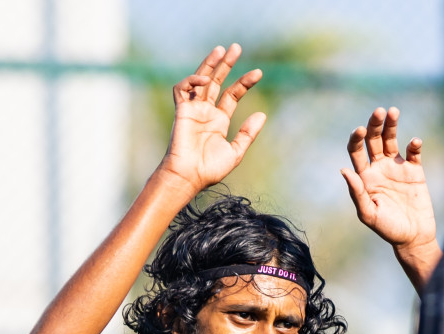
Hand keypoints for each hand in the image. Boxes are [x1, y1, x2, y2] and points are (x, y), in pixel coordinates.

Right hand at [159, 45, 265, 194]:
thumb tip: (261, 114)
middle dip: (225, 64)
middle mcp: (206, 112)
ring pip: (200, 80)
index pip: (232, 95)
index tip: (258, 73)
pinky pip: (182, 89)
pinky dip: (192, 81)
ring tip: (221, 50)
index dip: (244, 83)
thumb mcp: (235, 152)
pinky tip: (206, 81)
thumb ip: (247, 134)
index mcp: (219, 121)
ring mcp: (193, 110)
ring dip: (209, 64)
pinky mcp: (181, 111)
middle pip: (216, 81)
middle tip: (236, 47)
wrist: (188, 176)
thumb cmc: (209, 169)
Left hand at [342, 107, 437, 255]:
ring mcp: (396, 167)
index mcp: (364, 177)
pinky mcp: (414, 170)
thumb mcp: (369, 214)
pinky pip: (413, 152)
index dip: (356, 139)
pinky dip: (414, 145)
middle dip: (375, 124)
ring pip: (391, 140)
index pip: (356, 151)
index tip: (360, 131)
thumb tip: (344, 170)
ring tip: (393, 112)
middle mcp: (378, 168)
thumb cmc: (387, 229)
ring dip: (391, 125)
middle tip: (379, 111)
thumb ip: (357, 193)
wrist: (413, 237)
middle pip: (373, 140)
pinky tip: (414, 142)